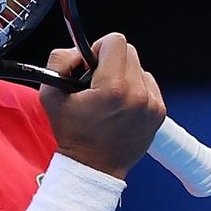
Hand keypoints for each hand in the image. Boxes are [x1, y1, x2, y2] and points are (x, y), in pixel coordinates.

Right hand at [39, 33, 166, 179]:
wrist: (93, 168)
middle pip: (129, 52)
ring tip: (109, 98)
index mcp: (113, 88)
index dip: (99, 48)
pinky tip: (120, 106)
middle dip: (111, 62)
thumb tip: (77, 50)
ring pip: (139, 68)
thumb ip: (59, 61)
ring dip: (124, 76)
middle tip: (97, 82)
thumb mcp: (51, 96)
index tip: (91, 65)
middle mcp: (138, 94)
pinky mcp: (159, 112)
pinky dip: (135, 90)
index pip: (116, 41)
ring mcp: (151, 104)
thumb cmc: (74, 136)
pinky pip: (148, 85)